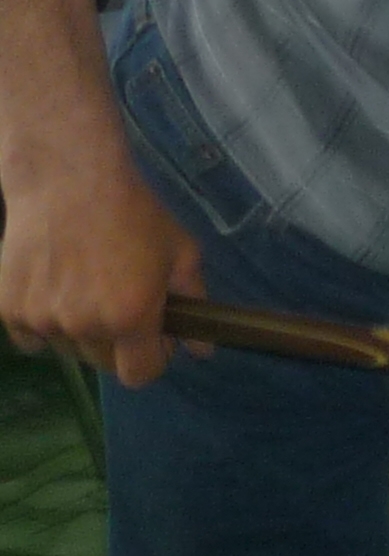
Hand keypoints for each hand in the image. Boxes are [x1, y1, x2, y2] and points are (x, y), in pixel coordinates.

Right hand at [0, 150, 205, 387]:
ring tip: (87, 285)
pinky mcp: (8, 308)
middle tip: (121, 302)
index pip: (139, 375)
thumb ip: (193, 303)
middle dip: (119, 343)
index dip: (152, 359)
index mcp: (130, 317)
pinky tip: (55, 286)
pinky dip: (43, 321)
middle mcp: (83, 326)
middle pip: (104, 363)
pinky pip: (30, 336)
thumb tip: (202, 351)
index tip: (154, 336)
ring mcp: (41, 319)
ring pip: (68, 348)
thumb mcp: (180, 253)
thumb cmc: (135, 213)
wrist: (69, 180)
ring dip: (80, 330)